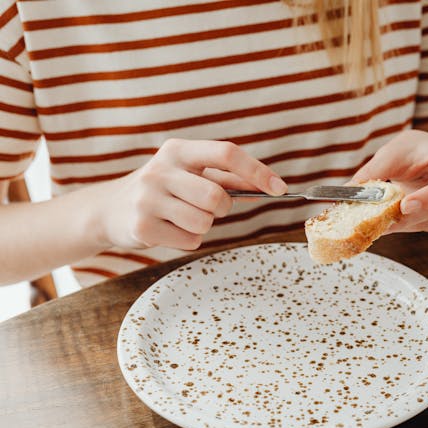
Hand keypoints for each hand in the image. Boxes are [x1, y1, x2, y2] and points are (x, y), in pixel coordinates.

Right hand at [93, 139, 286, 249]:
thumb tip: (270, 185)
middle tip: (208, 207)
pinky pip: (190, 240)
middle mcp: (161, 169)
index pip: (226, 153)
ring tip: (181, 217)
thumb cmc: (163, 189)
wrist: (110, 209)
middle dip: (221, 207)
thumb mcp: (189, 173)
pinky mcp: (142, 226)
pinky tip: (168, 229)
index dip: (257, 171)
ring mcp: (148, 198)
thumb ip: (227, 177)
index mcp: (178, 150)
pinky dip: (187, 239)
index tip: (279, 188)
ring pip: (204, 222)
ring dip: (202, 225)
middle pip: (216, 195)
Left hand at [351, 130, 427, 232]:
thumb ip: (375, 170)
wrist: (426, 158)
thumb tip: (351, 189)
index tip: (405, 206)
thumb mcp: (394, 152)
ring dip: (400, 221)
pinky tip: (388, 217)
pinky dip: (403, 224)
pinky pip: (423, 227)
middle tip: (375, 219)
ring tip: (375, 216)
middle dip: (405, 215)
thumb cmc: (415, 150)